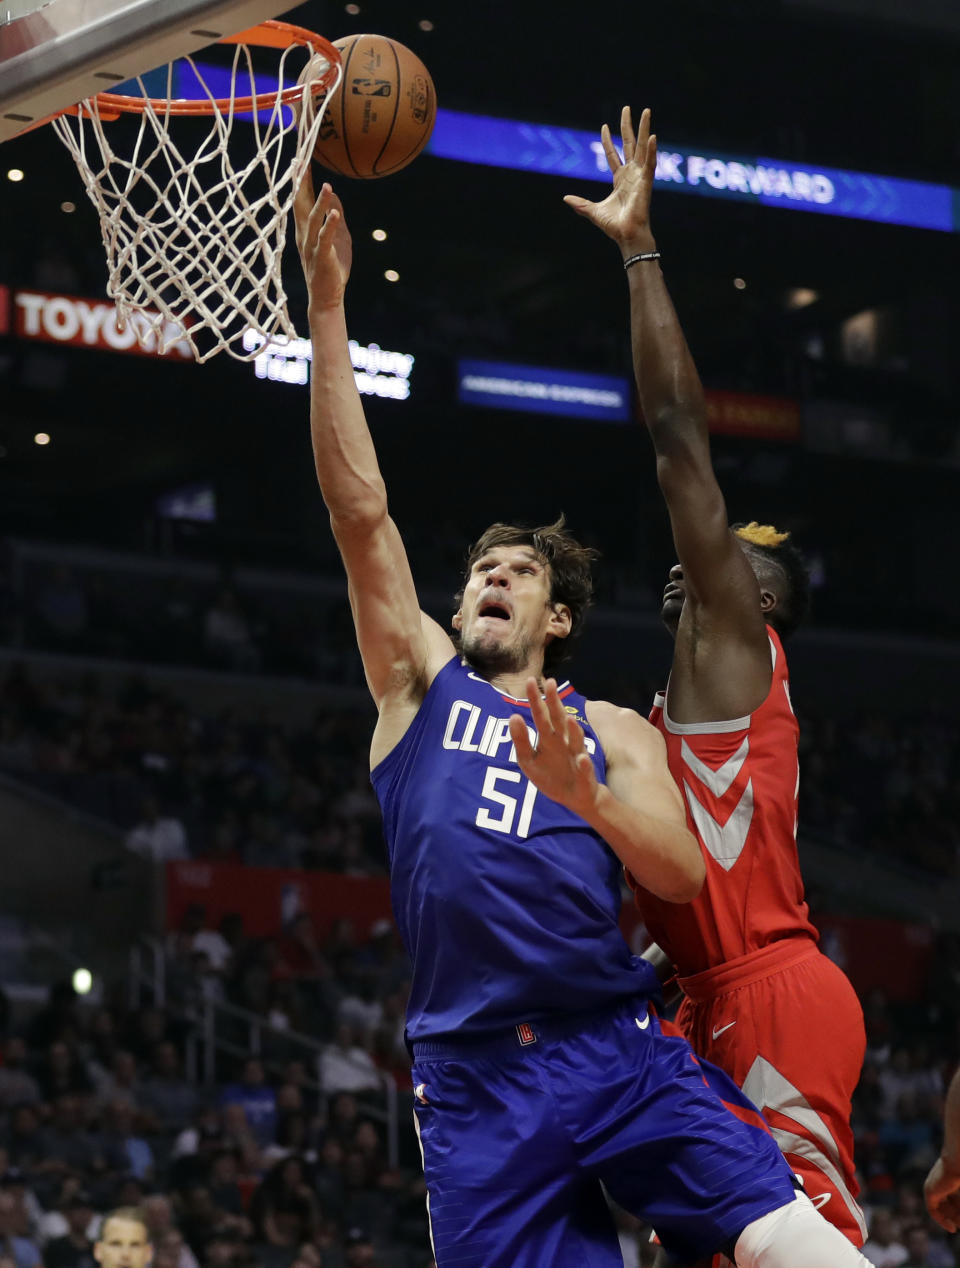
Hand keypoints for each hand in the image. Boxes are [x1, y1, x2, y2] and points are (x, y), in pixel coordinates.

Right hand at [294, 171, 352, 312]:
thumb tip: (335, 199)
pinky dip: (330, 225)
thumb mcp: (338, 240)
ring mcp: (312, 247)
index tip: (300, 159)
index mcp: (306, 230)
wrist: (327, 299)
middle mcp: (304, 236)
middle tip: (299, 162)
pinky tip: (335, 212)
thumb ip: (335, 219)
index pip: (302, 200)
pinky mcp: (323, 258)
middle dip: (300, 185)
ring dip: (320, 202)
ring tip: (328, 185)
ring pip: (313, 220)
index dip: (301, 181)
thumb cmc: (332, 270)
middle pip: (300, 205)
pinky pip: (325, 239)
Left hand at [509, 678, 600, 820]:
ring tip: (569, 719)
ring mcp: (576, 757)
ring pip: (576, 742)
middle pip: (559, 720)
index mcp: (549, 738)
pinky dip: (583, 765)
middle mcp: (564, 743)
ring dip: (574, 731)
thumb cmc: (551, 775)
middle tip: (550, 683)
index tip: (530, 680)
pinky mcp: (584, 776)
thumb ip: (521, 740)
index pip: (541, 715)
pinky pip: (584, 769)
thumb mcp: (528, 760)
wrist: (575, 798)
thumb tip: (513, 716)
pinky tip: (581, 759)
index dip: (536, 699)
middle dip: (555, 703)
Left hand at [564, 106, 657, 255]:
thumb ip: (580, 203)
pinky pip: (650, 163)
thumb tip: (565, 198)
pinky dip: (651, 150)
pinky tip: (653, 136)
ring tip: (647, 111)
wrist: (626, 236)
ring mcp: (640, 176)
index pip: (613, 154)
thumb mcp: (592, 211)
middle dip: (629, 126)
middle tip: (627, 108)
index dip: (607, 140)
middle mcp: (631, 174)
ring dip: (645, 129)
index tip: (604, 126)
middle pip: (630, 144)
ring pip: (642, 147)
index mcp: (620, 179)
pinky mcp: (646, 182)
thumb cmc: (613, 226)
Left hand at [925, 1156, 959, 1231]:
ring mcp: (933, 1185)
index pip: (953, 1196)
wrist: (958, 1162)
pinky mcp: (929, 1191)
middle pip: (947, 1203)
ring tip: (959, 1226)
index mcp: (949, 1175)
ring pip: (942, 1207)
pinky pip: (933, 1210)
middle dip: (955, 1215)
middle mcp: (940, 1180)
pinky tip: (952, 1228)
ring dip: (951, 1218)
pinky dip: (942, 1220)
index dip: (958, 1209)